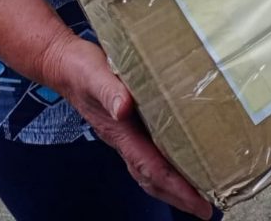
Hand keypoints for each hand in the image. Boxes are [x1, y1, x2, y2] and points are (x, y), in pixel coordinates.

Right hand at [43, 34, 213, 218]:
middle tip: (206, 208)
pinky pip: (149, 152)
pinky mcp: (126, 124)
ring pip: (150, 170)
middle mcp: (122, 139)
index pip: (151, 168)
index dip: (177, 188)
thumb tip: (124, 108)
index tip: (199, 202)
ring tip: (197, 193)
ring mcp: (123, 134)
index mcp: (119, 132)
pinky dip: (165, 164)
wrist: (64, 64)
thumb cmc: (80, 69)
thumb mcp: (96, 75)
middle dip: (179, 196)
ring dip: (173, 186)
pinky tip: (179, 159)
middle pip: (152, 179)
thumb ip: (110, 92)